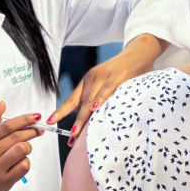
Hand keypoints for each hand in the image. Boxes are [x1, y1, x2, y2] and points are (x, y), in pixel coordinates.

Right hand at [0, 102, 42, 190]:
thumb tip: (2, 105)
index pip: (5, 127)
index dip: (23, 119)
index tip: (35, 116)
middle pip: (15, 138)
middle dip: (31, 131)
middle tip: (38, 130)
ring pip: (22, 150)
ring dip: (27, 147)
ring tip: (23, 148)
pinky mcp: (4, 183)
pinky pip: (24, 166)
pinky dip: (25, 161)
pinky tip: (19, 162)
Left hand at [47, 34, 164, 145]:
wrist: (139, 52)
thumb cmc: (124, 72)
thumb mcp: (107, 84)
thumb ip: (100, 98)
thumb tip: (94, 120)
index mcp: (88, 82)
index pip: (72, 99)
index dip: (61, 111)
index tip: (50, 122)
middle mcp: (92, 78)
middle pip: (80, 103)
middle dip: (74, 122)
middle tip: (70, 138)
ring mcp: (104, 76)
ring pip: (91, 99)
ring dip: (83, 118)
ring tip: (77, 132)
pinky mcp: (117, 76)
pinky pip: (107, 90)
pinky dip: (101, 100)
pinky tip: (95, 109)